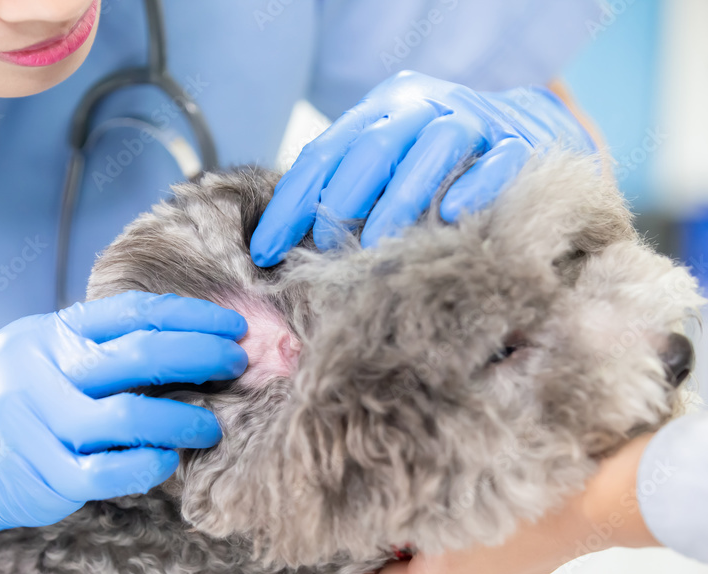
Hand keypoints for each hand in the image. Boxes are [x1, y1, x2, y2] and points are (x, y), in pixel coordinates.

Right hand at [0, 292, 247, 558]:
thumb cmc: (19, 400)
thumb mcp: (45, 354)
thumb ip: (102, 346)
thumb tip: (191, 341)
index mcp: (48, 333)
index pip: (131, 313)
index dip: (190, 317)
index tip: (233, 326)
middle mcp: (41, 371)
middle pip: (138, 356)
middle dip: (200, 356)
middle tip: (239, 363)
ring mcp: (40, 425)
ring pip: (129, 416)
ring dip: (185, 418)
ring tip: (213, 425)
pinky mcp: (45, 475)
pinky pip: (112, 471)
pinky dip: (150, 464)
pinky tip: (169, 459)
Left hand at [251, 71, 595, 265]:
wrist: (525, 127)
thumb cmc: (438, 163)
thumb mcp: (388, 164)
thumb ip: (348, 191)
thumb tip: (289, 250)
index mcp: (380, 110)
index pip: (325, 152)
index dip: (291, 203)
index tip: (265, 252)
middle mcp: (423, 105)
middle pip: (376, 146)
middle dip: (342, 198)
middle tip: (322, 247)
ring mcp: (476, 119)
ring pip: (434, 148)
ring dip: (400, 198)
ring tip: (375, 244)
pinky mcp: (520, 142)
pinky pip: (497, 162)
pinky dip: (473, 187)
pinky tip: (449, 217)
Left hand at [358, 433, 659, 573]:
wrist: (595, 502)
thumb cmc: (524, 499)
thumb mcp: (446, 500)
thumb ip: (406, 509)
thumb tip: (379, 507)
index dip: (363, 569)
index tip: (358, 539)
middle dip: (399, 546)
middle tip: (394, 506)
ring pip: (450, 564)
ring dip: (435, 535)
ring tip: (432, 494)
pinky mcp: (525, 559)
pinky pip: (483, 550)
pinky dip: (469, 529)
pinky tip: (474, 494)